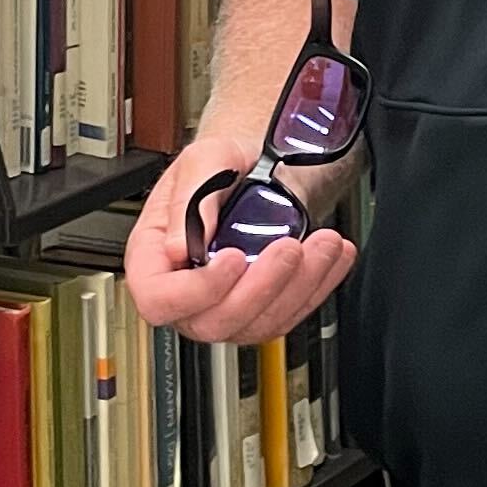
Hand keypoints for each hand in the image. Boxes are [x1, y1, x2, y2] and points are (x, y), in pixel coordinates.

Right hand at [123, 133, 357, 343]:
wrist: (253, 169)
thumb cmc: (220, 167)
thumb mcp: (203, 161)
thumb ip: (189, 201)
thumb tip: (179, 249)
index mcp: (153, 256)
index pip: (157, 298)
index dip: (195, 291)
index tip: (232, 259)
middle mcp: (185, 290)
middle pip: (213, 322)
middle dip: (261, 288)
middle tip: (288, 247)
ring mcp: (224, 305)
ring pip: (258, 324)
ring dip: (299, 287)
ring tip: (323, 244)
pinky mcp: (261, 309)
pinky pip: (288, 315)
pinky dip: (318, 286)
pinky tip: (332, 257)